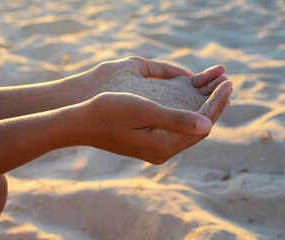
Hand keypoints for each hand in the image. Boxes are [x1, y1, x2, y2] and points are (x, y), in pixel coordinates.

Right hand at [71, 59, 231, 163]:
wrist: (81, 123)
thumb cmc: (109, 112)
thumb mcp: (144, 111)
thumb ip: (176, 119)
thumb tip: (208, 124)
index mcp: (163, 146)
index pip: (202, 126)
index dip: (217, 104)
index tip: (229, 83)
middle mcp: (162, 152)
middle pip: (198, 130)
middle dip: (214, 107)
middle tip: (226, 85)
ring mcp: (154, 150)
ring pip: (188, 130)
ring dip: (202, 111)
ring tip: (214, 92)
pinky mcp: (147, 144)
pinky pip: (176, 130)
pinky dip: (187, 115)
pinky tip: (190, 104)